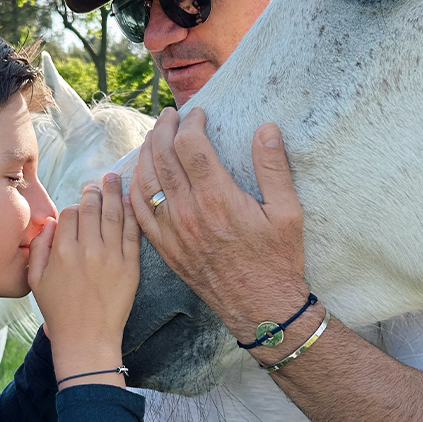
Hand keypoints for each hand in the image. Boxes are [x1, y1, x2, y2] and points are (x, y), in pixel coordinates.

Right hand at [29, 173, 139, 386]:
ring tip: (114, 179)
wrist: (87, 338)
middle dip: (94, 191)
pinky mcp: (130, 266)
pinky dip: (132, 214)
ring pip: (114, 214)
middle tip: (98, 181)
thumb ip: (39, 247)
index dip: (73, 206)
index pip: (69, 213)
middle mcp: (88, 250)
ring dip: (114, 193)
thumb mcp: (35, 280)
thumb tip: (50, 223)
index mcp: (63, 252)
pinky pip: (132, 233)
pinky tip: (130, 201)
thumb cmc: (58, 311)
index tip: (79, 203)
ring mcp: (112, 257)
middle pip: (92, 208)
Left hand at [129, 107, 308, 340]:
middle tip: (170, 115)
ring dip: (145, 153)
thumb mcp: (288, 212)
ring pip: (145, 181)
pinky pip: (139, 212)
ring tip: (153, 136)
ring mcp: (172, 231)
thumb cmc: (277, 259)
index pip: (190, 146)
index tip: (198, 113)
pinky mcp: (165, 247)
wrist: (260, 308)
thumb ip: (273, 167)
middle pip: (163, 158)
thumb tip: (266, 129)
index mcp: (218, 198)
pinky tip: (139, 174)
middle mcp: (188, 212)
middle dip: (163, 129)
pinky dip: (134, 187)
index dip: (190, 123)